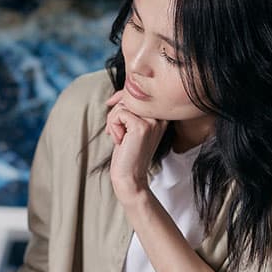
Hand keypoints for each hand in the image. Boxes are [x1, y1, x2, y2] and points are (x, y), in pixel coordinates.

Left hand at [105, 90, 166, 204]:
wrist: (130, 177)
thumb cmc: (127, 153)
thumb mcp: (129, 128)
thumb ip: (128, 110)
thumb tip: (114, 96)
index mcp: (161, 116)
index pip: (139, 93)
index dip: (121, 97)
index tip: (110, 104)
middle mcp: (161, 117)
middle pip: (130, 97)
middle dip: (115, 112)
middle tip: (115, 131)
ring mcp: (153, 121)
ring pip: (123, 105)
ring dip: (113, 120)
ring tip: (118, 137)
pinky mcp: (142, 126)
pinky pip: (119, 114)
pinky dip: (113, 126)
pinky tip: (119, 140)